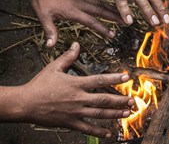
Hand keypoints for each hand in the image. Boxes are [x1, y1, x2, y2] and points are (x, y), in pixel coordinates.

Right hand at [19, 42, 133, 137]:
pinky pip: (88, 129)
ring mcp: (76, 112)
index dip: (114, 78)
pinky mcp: (71, 123)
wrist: (25, 104)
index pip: (99, 80)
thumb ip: (68, 57)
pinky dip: (99, 131)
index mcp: (76, 84)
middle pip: (104, 100)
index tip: (127, 77)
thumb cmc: (39, 85)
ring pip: (99, 114)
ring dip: (115, 114)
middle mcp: (79, 98)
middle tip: (133, 101)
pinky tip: (110, 133)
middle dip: (120, 100)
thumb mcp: (54, 67)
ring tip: (127, 113)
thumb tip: (76, 44)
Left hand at [29, 0, 124, 47]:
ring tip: (123, 14)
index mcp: (73, 11)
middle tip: (126, 22)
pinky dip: (106, 2)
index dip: (103, 28)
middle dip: (115, 17)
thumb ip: (49, 31)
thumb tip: (50, 45)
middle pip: (102, 11)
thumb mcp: (43, 16)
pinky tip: (110, 5)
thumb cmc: (41, 0)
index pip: (92, 21)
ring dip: (113, 9)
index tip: (112, 34)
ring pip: (101, 4)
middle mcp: (81, 4)